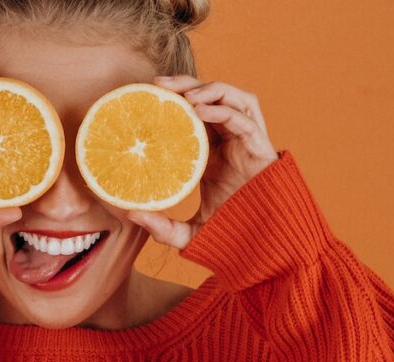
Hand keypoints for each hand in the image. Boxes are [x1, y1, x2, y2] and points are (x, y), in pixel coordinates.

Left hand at [127, 76, 278, 248]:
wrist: (263, 246)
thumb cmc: (230, 234)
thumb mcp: (188, 232)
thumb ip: (162, 226)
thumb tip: (131, 215)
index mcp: (212, 152)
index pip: (194, 113)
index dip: (174, 99)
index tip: (147, 95)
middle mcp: (230, 141)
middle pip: (211, 97)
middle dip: (187, 84)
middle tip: (158, 84)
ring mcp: (247, 142)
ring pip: (233, 98)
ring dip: (209, 89)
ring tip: (184, 95)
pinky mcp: (262, 149)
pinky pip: (244, 119)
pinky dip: (223, 110)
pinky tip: (201, 111)